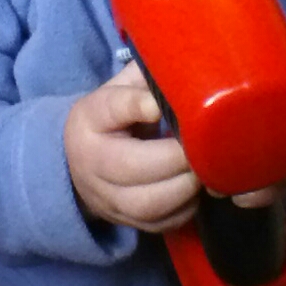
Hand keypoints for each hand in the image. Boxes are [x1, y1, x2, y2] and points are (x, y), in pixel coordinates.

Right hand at [64, 61, 200, 232]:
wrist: (77, 164)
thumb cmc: (110, 119)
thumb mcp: (118, 90)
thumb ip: (144, 78)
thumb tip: (185, 63)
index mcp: (89, 120)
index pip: (111, 108)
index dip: (139, 103)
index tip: (164, 101)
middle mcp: (92, 164)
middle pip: (132, 166)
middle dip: (177, 157)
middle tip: (206, 143)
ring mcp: (108, 200)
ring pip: (148, 204)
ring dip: (186, 187)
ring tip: (207, 167)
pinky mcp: (128, 223)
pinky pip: (162, 223)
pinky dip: (187, 207)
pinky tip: (198, 187)